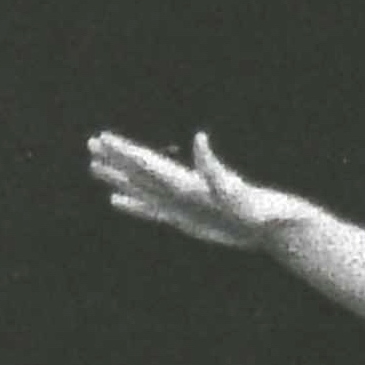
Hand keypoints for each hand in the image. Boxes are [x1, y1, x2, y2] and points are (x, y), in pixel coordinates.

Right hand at [87, 129, 289, 255]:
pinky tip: (115, 201)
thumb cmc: (260, 211)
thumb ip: (215, 169)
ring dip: (118, 178)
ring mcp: (180, 203)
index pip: (149, 163)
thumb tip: (200, 138)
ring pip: (141, 189)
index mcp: (188, 182)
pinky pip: (151, 212)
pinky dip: (132, 206)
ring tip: (94, 166)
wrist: (274, 226)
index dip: (125, 151)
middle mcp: (181, 188)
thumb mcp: (236, 192)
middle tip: (91, 142)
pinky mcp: (183, 220)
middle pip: (140, 170)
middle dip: (115, 157)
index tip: (104, 138)